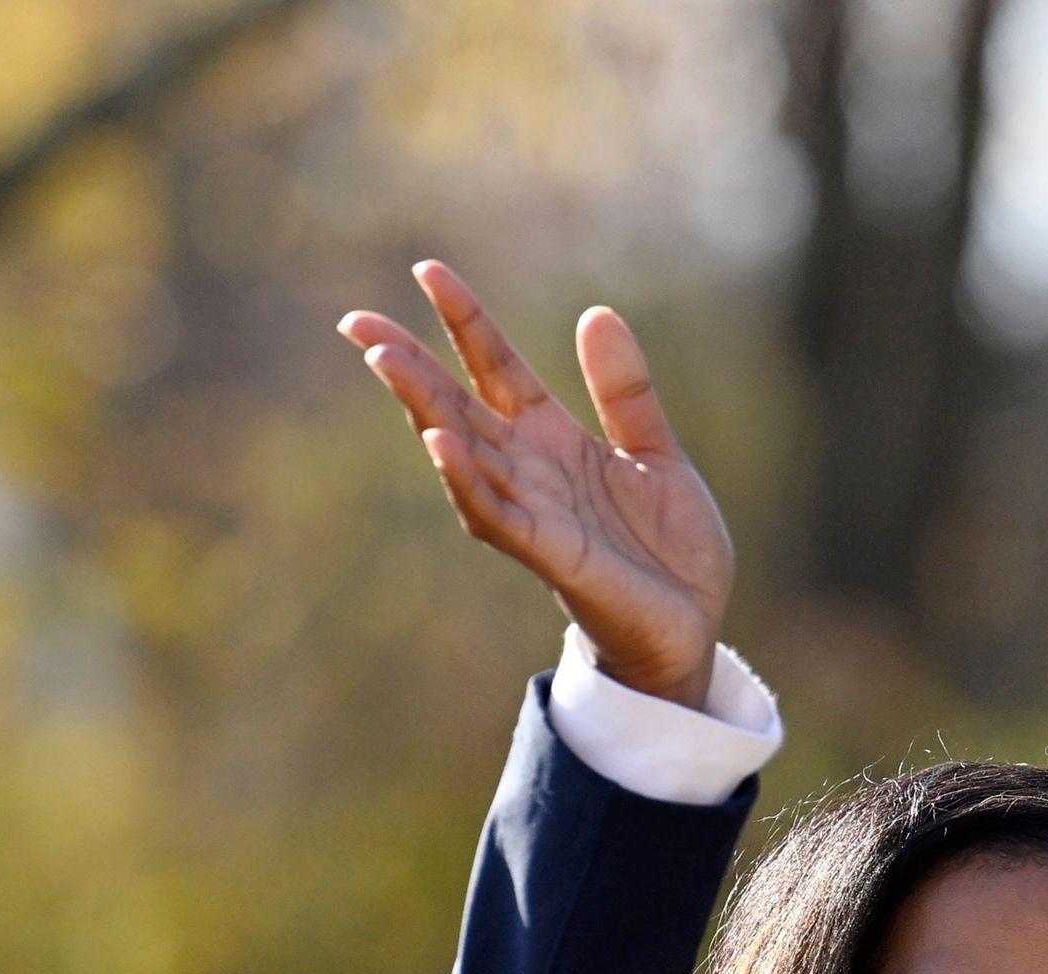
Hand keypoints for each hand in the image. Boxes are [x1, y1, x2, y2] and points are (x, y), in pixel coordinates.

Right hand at [338, 262, 733, 709]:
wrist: (690, 628)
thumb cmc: (667, 551)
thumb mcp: (654, 453)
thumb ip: (625, 391)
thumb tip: (596, 312)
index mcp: (553, 440)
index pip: (496, 368)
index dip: (465, 321)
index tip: (428, 270)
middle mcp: (530, 471)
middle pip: (456, 405)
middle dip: (408, 365)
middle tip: (357, 322)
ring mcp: (534, 512)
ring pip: (463, 452)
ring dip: (423, 408)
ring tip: (386, 360)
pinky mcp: (551, 555)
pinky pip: (497, 514)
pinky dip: (466, 479)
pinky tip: (440, 442)